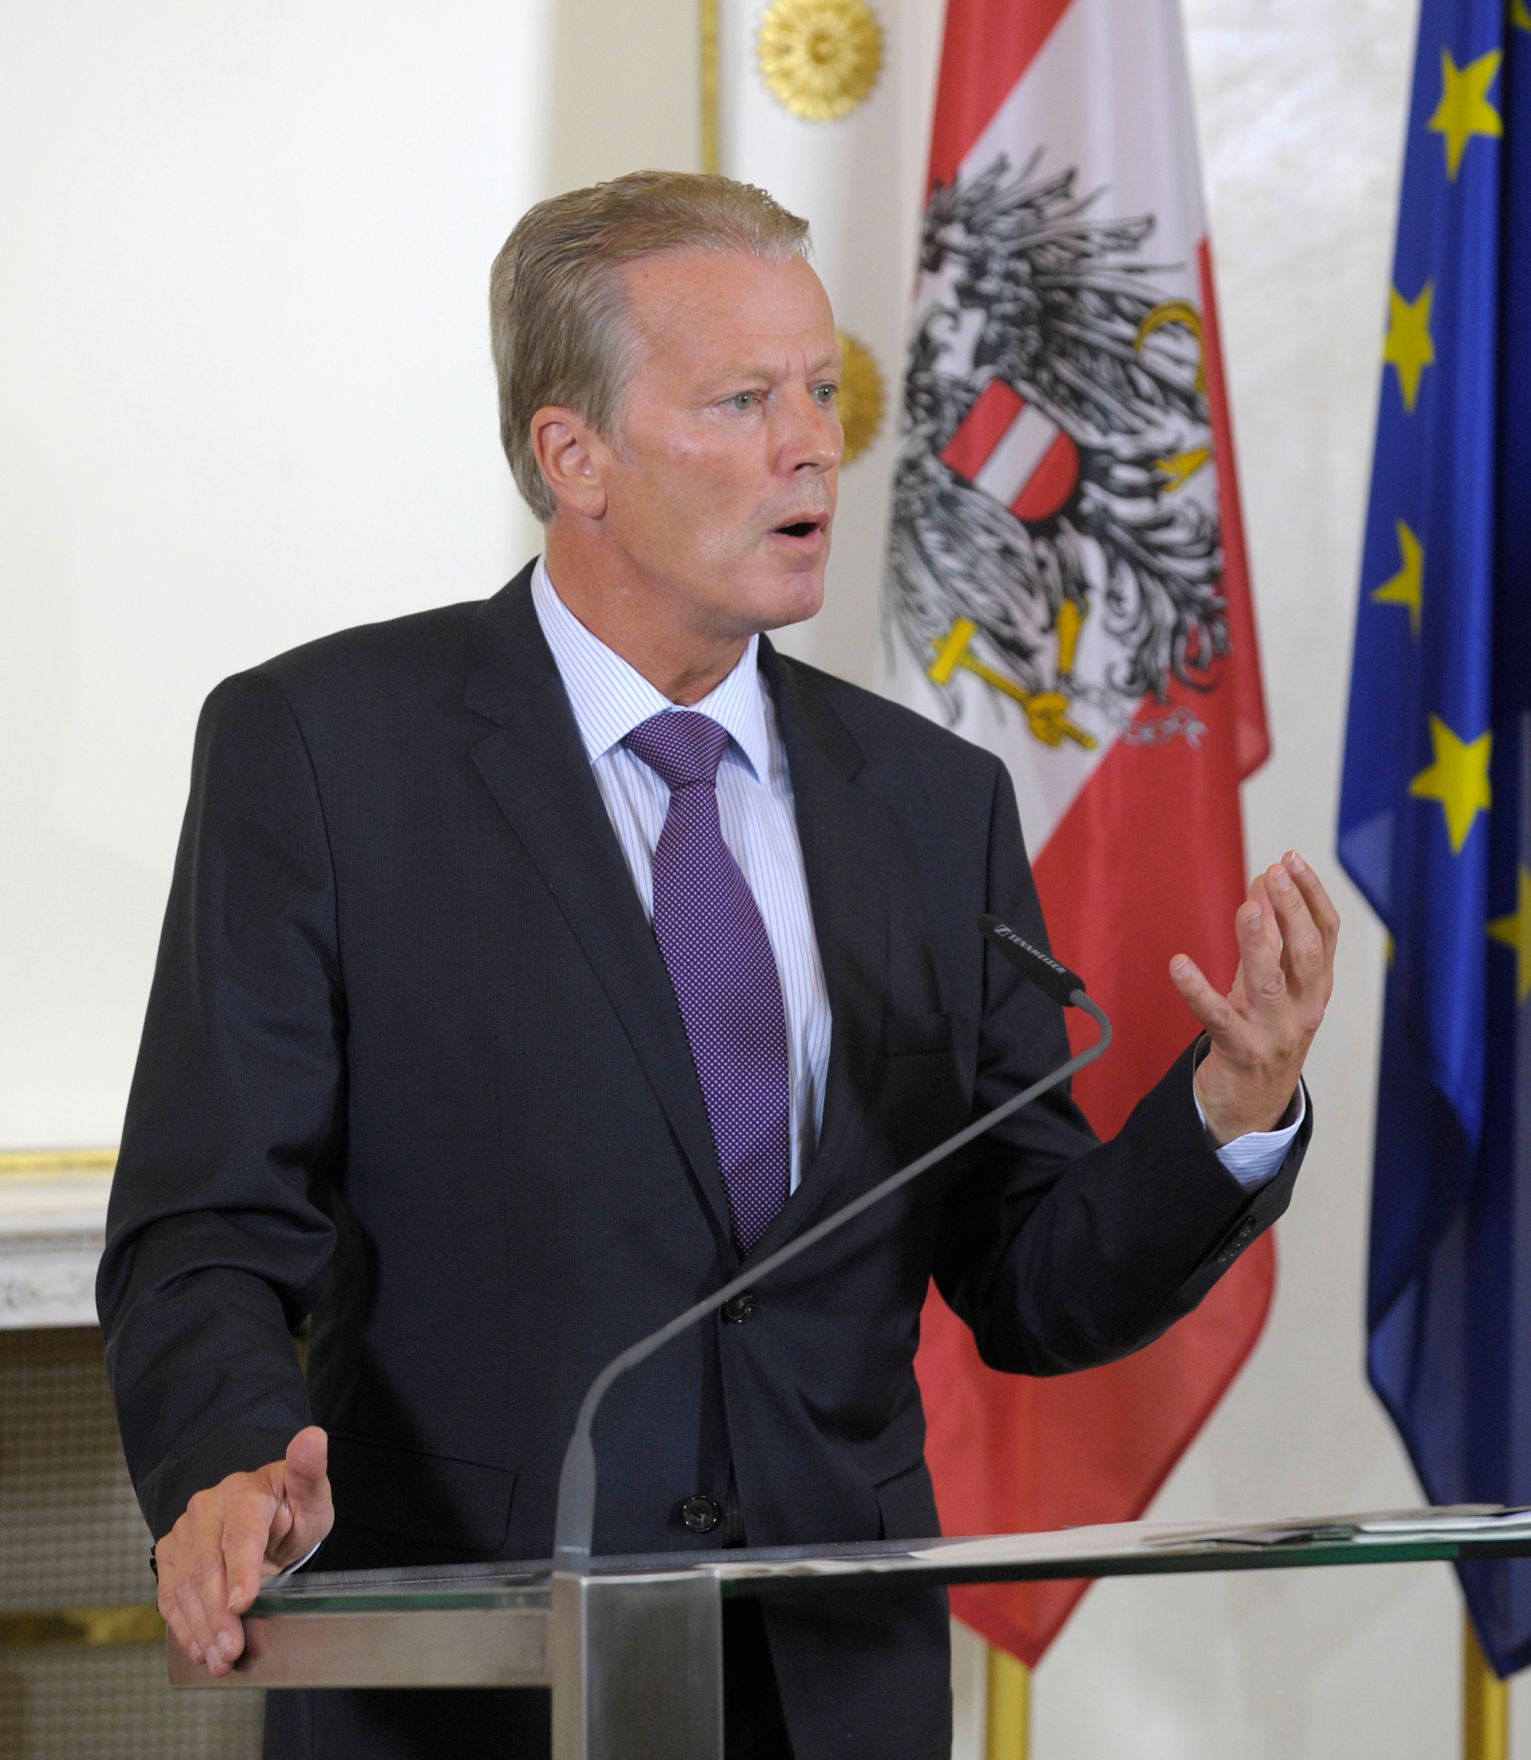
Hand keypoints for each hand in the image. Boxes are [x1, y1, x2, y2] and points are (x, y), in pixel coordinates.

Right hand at [155, 1425, 332, 1676]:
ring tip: (217, 1659)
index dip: (241, 1570)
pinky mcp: (171, 1551)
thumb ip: (311, 1471)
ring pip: (183, 1584)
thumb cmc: (292, 1506)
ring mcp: (185, 1529)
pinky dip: (183, 1624)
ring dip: (198, 1627)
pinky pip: (169, 1593)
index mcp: (246, 1491)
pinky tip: (198, 1648)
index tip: (244, 1603)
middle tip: (231, 1651)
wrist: (264, 1511)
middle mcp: (208, 1507)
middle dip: (218, 1614)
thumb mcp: (312, 1493)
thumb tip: (313, 1437)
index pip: (240, 1533)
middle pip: (207, 1566)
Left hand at [1170, 850, 1338, 1146]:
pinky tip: (1178, 964)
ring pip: (1271, 982)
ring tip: (1246, 907)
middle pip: (1308, 953)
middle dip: (1292, 909)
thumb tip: (1262, 882)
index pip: (1326, 933)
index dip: (1311, 894)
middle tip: (1274, 872)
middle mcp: (1304, 1009)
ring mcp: (1275, 1033)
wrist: (1251, 1108)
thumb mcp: (1269, 983)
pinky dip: (1197, 990)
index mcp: (1316, 988)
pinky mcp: (1241, 1052)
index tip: (1291, 859)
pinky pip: (1218, 1017)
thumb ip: (1269, 938)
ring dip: (1259, 942)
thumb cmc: (1261, 1033)